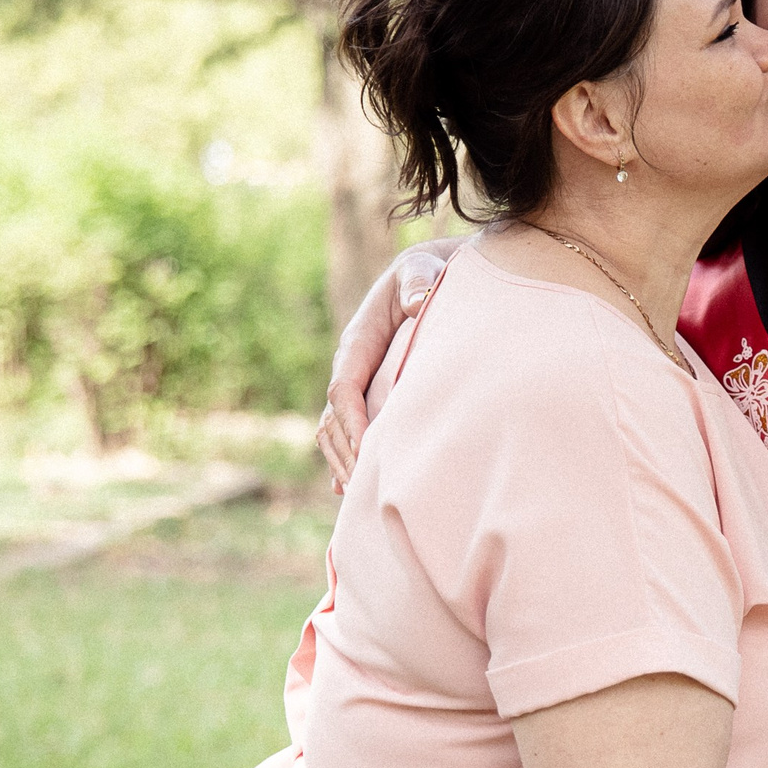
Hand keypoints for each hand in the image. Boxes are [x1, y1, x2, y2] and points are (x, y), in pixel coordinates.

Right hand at [316, 238, 464, 491]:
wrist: (432, 274)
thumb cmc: (428, 273)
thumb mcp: (422, 270)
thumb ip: (417, 282)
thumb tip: (417, 301)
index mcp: (358, 342)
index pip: (344, 388)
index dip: (351, 421)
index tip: (367, 450)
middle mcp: (352, 366)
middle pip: (335, 419)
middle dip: (345, 454)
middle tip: (361, 489)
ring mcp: (360, 383)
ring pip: (337, 431)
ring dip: (344, 462)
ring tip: (358, 497)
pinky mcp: (373, 395)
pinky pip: (351, 432)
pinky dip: (349, 460)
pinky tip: (353, 492)